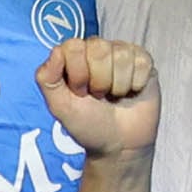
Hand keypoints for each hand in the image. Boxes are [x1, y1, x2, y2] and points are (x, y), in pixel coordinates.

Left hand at [35, 36, 161, 160]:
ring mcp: (122, 54)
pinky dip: (136, 84)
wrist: (119, 145)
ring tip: (114, 96)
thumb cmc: (88, 124)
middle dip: (99, 80)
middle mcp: (97, 49)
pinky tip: (131, 93)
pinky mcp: (144, 62)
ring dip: (118, 85)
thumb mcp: (59, 107)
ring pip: (122, 55)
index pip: (73, 46)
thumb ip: (47, 78)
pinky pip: (142, 63)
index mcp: (73, 56)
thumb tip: (56, 51)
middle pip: (99, 48)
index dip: (78, 73)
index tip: (79, 93)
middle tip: (98, 96)